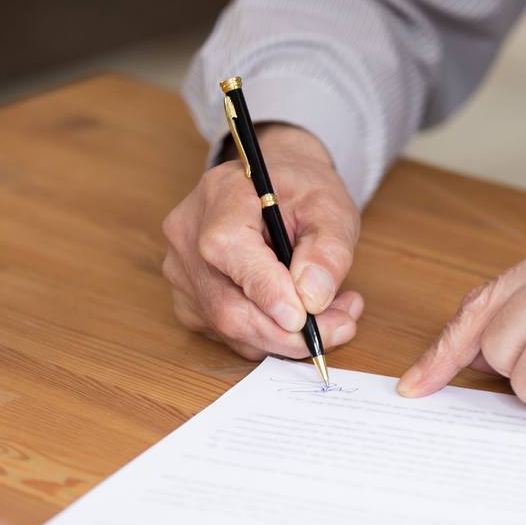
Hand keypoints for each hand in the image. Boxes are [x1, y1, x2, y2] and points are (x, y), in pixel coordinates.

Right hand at [162, 124, 363, 359]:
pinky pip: (228, 334)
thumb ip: (327, 251)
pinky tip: (301, 317)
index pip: (229, 251)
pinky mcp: (190, 301)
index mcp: (220, 196)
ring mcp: (183, 273)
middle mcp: (188, 237)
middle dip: (290, 332)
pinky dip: (270, 337)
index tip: (307, 318)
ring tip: (334, 317)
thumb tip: (313, 298)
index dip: (268, 292)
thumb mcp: (330, 207)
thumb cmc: (300, 190)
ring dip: (287, 338)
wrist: (273, 187)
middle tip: (342, 326)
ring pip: (230, 328)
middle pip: (227, 306)